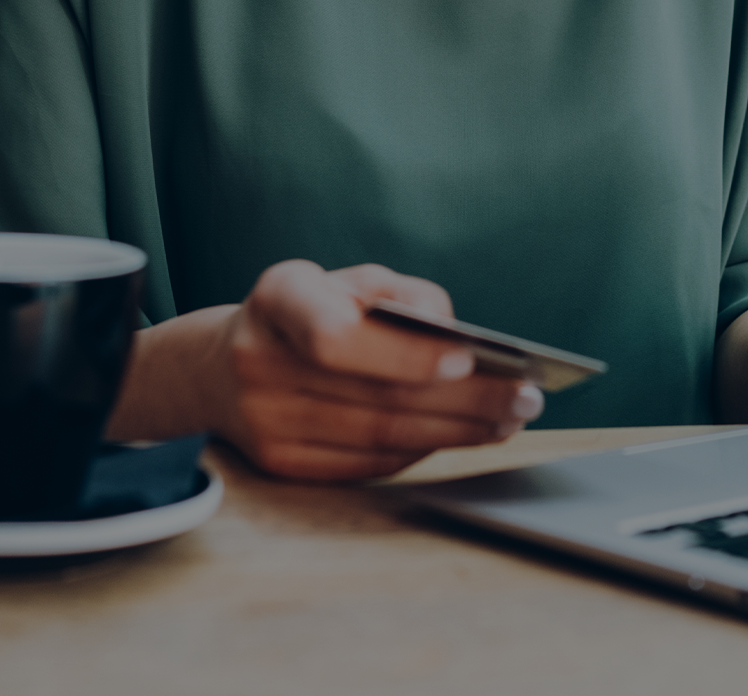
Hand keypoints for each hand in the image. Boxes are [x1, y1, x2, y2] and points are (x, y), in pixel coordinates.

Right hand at [111, 260, 543, 480]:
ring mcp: (264, 421)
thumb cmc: (309, 313)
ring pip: (381, 436)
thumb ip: (401, 294)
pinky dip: (424, 448)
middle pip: (376, 395)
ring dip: (457, 430)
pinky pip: (369, 462)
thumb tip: (450, 331)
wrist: (223, 369)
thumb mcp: (348, 281)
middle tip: (524, 398)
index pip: (335, 333)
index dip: (402, 351)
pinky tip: (464, 434)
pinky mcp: (280, 465)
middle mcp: (259, 360)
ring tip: (509, 418)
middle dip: (464, 399)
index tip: (466, 356)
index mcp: (278, 298)